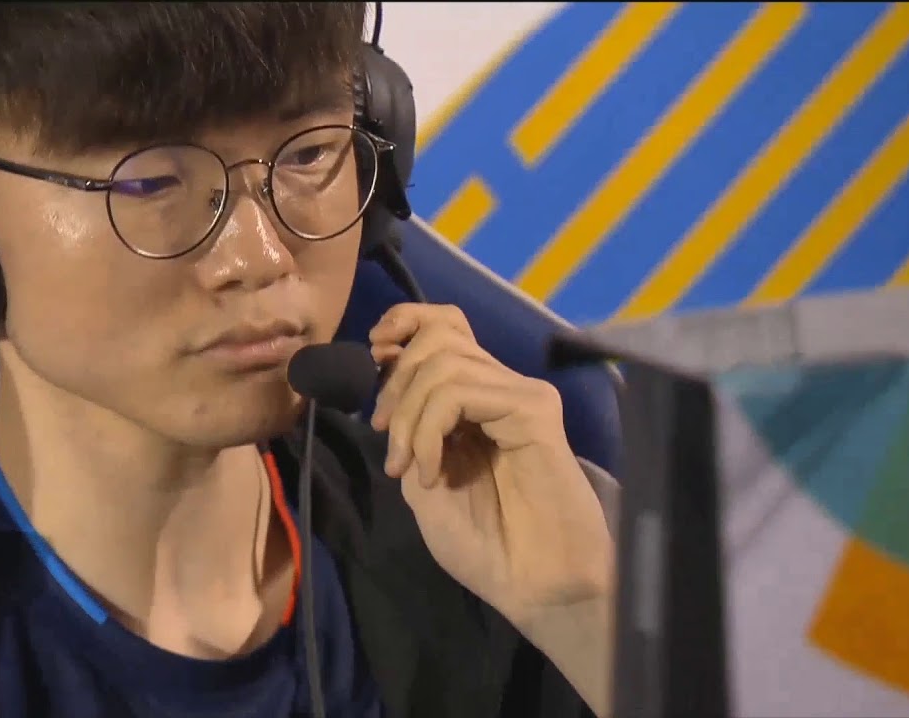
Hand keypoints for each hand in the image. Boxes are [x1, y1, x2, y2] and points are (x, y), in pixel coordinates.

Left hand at [367, 303, 613, 620]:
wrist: (532, 585)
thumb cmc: (483, 543)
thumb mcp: (423, 479)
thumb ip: (410, 428)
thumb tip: (386, 380)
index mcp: (474, 398)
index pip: (444, 325)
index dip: (405, 322)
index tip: (373, 352)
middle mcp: (499, 387)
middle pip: (440, 333)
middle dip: (395, 380)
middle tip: (386, 437)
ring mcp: (520, 394)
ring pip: (444, 362)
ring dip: (408, 414)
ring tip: (408, 465)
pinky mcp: (534, 409)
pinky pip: (460, 392)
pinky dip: (428, 430)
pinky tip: (434, 474)